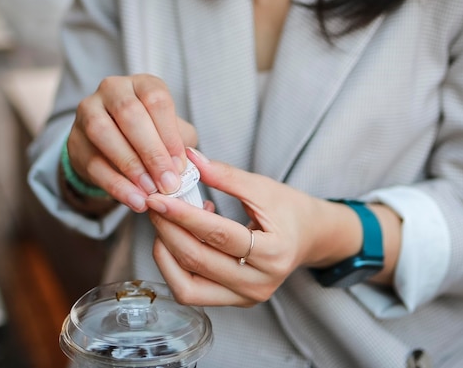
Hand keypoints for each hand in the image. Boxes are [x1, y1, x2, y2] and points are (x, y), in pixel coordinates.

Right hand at [66, 74, 197, 211]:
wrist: (112, 147)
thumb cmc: (151, 136)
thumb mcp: (171, 134)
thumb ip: (181, 146)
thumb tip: (188, 167)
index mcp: (142, 84)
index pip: (156, 100)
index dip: (169, 134)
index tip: (180, 165)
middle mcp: (112, 90)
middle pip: (129, 114)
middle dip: (151, 152)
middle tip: (168, 182)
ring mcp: (88, 111)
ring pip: (103, 133)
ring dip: (131, 166)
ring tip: (151, 191)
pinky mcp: (75, 140)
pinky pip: (93, 163)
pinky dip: (116, 185)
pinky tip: (135, 200)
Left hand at [146, 149, 364, 306]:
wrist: (309, 237)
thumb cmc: (289, 210)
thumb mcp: (262, 187)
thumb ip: (225, 175)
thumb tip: (188, 158)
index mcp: (274, 252)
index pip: (219, 235)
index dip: (184, 216)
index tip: (158, 198)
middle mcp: (260, 283)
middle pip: (198, 261)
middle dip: (168, 230)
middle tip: (153, 204)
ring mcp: (246, 298)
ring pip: (187, 285)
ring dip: (166, 252)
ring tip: (164, 222)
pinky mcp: (233, 302)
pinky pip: (191, 292)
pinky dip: (174, 267)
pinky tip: (176, 239)